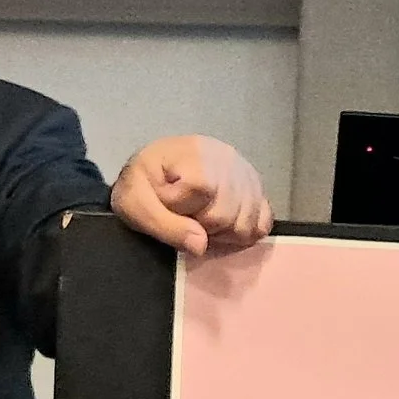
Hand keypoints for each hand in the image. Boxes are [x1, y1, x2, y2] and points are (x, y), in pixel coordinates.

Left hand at [110, 135, 273, 254]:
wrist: (155, 172)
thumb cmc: (143, 185)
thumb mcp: (135, 205)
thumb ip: (164, 225)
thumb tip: (201, 246)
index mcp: (193, 153)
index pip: (204, 191)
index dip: (186, 212)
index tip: (172, 209)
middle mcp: (227, 157)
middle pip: (227, 212)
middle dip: (204, 226)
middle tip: (187, 219)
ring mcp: (246, 172)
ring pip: (248, 221)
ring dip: (224, 232)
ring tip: (204, 221)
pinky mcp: (257, 188)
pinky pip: (264, 222)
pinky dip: (245, 232)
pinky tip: (225, 226)